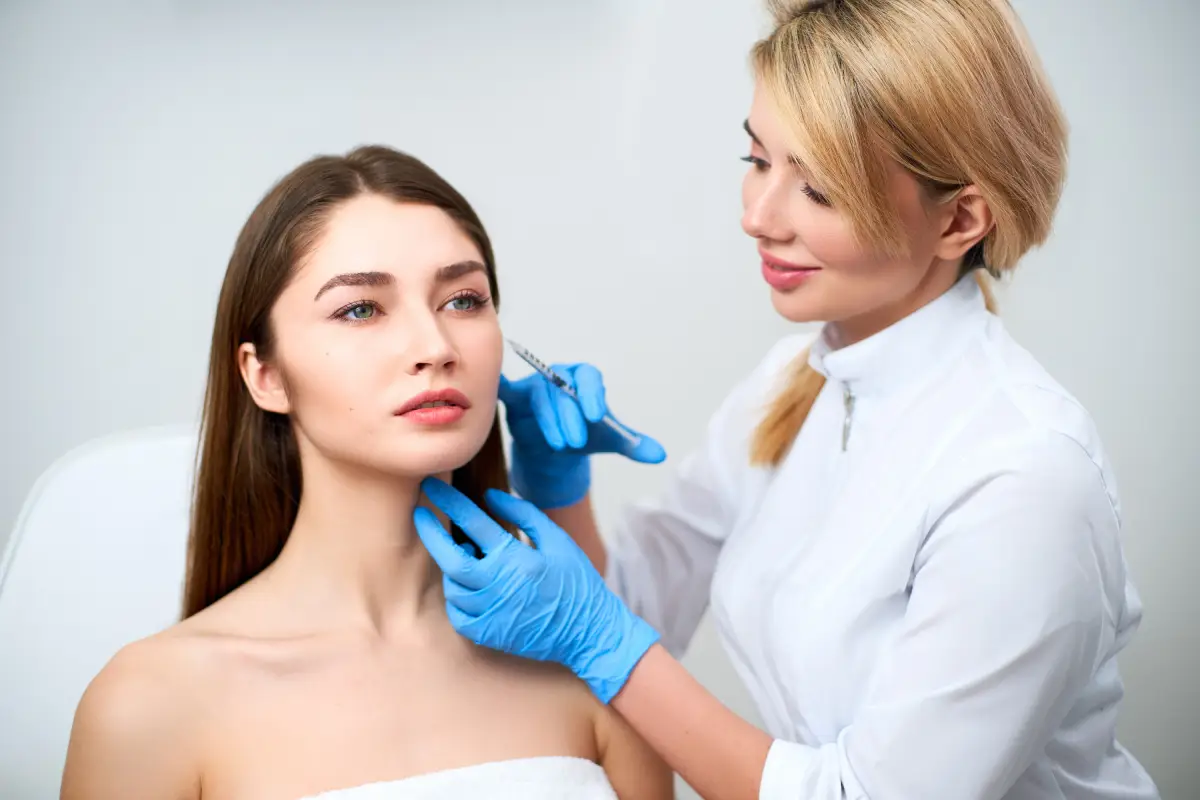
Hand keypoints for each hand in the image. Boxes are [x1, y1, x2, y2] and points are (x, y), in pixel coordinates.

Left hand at [414, 476, 659, 702]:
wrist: (589, 632)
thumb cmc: (576, 581)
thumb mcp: (557, 540)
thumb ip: (523, 514)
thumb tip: (488, 496)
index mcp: (516, 559)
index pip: (473, 523)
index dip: (448, 501)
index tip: (432, 486)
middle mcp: (499, 587)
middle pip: (449, 558)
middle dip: (430, 533)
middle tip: (420, 514)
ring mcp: (491, 614)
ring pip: (453, 586)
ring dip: (454, 568)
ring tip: (469, 557)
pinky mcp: (488, 634)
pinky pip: (458, 614)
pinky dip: (458, 597)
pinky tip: (473, 587)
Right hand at [500, 363, 665, 508]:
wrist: (557, 451)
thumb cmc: (584, 438)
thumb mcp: (611, 442)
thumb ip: (634, 445)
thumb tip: (659, 455)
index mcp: (584, 379)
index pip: (587, 377)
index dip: (591, 394)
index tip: (597, 415)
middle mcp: (558, 376)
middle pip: (562, 387)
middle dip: (571, 415)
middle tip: (577, 441)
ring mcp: (535, 385)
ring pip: (541, 397)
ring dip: (550, 421)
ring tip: (560, 445)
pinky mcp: (515, 398)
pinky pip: (506, 389)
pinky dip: (500, 386)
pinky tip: (496, 387)